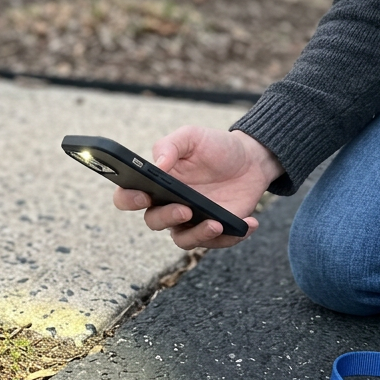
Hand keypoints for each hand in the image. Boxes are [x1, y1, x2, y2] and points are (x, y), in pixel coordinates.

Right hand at [112, 127, 282, 249]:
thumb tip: (158, 165)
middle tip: (185, 209)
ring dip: (199, 235)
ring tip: (217, 223)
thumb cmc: (215, 147)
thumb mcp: (192, 136)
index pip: (128, 197)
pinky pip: (218, 242)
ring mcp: (192, 220)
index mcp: (156, 184)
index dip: (128, 199)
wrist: (250, 159)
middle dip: (167, 218)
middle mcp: (169, 205)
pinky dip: (232, 236)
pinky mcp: (216, 229)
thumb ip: (170, 146)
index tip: (142, 195)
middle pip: (154, 222)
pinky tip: (248, 223)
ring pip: (183, 240)